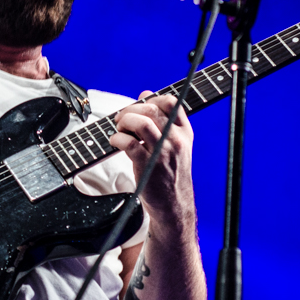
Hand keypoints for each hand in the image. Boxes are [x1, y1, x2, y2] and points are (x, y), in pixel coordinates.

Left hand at [111, 91, 194, 219]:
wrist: (173, 204)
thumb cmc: (170, 173)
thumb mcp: (174, 145)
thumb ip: (162, 120)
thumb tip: (145, 95)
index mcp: (184, 133)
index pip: (171, 103)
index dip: (151, 99)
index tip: (140, 106)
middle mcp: (175, 140)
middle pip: (151, 110)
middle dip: (131, 110)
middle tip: (121, 119)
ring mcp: (162, 153)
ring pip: (141, 123)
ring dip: (124, 121)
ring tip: (119, 128)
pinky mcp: (148, 165)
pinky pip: (129, 143)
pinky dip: (117, 139)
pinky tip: (115, 142)